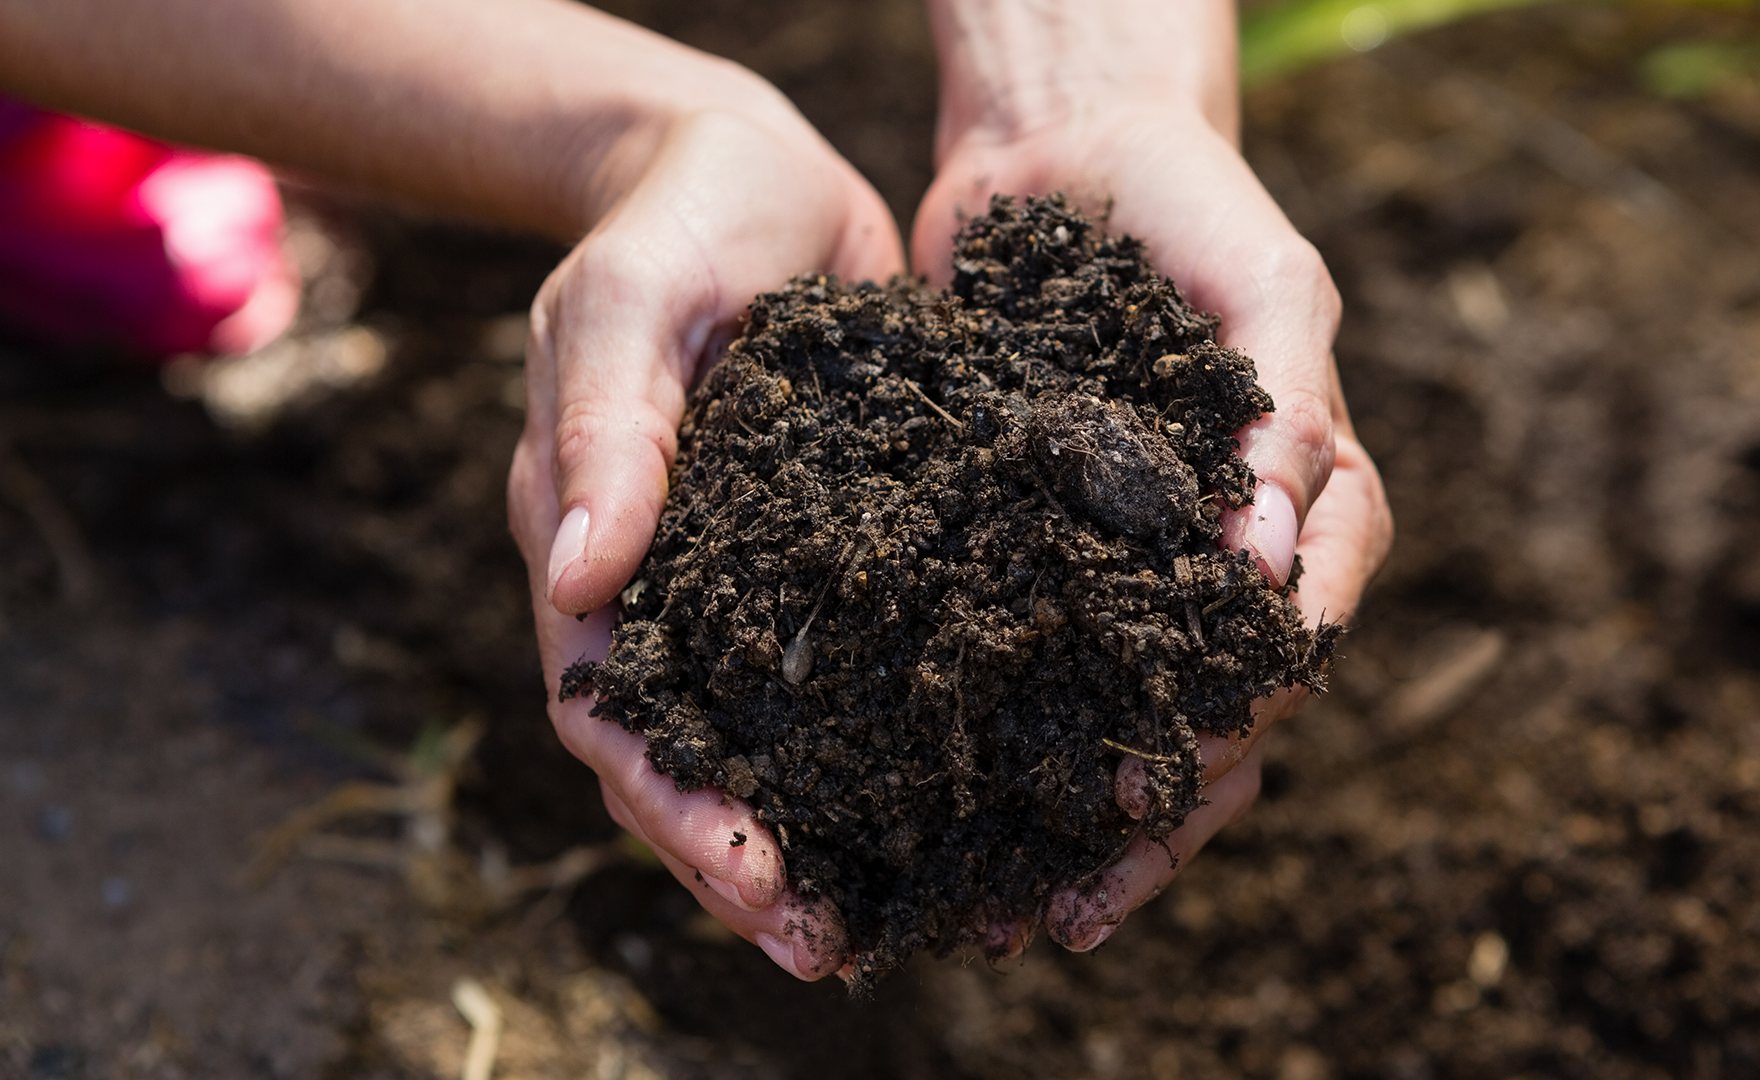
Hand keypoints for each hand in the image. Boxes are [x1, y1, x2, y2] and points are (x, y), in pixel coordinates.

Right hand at [507, 88, 902, 979]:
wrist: (756, 172)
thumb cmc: (675, 223)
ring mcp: (750, 580)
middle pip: (689, 756)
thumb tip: (580, 581)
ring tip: (893, 916)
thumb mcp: (627, 305)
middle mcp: (666, 586)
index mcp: (590, 548)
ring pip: (773, 735)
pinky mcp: (835, 554)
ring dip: (823, 828)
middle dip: (747, 859)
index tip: (751, 873)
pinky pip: (854, 665)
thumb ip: (605, 434)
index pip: (611, 711)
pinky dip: (887, 741)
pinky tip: (959, 795)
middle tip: (830, 946)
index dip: (672, 804)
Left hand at [914, 0, 1392, 953]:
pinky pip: (1034, 654)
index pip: (1289, 653)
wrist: (1065, 146)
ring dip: (1074, 818)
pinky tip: (946, 802)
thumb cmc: (1193, 202)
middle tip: (1063, 907)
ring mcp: (1133, 560)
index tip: (1159, 806)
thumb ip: (1293, 408)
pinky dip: (1003, 732)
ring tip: (1008, 904)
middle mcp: (1229, 557)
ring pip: (1122, 717)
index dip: (1230, 740)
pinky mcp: (1040, 543)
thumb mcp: (1272, 284)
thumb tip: (1278, 564)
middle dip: (1146, 823)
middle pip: (1212, 720)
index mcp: (1314, 509)